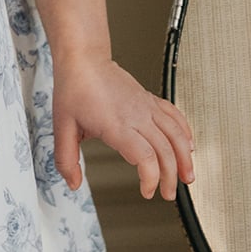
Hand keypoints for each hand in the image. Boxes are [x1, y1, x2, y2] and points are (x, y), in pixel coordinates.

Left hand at [52, 55, 194, 200]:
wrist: (83, 57)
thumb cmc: (74, 86)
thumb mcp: (62, 126)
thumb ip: (66, 159)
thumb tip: (73, 183)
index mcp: (116, 124)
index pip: (146, 157)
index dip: (151, 179)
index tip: (146, 191)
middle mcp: (136, 115)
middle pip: (165, 150)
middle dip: (171, 177)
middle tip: (167, 193)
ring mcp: (145, 105)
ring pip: (176, 133)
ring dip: (185, 157)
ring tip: (187, 176)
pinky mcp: (148, 98)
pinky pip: (174, 114)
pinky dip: (185, 131)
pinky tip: (188, 144)